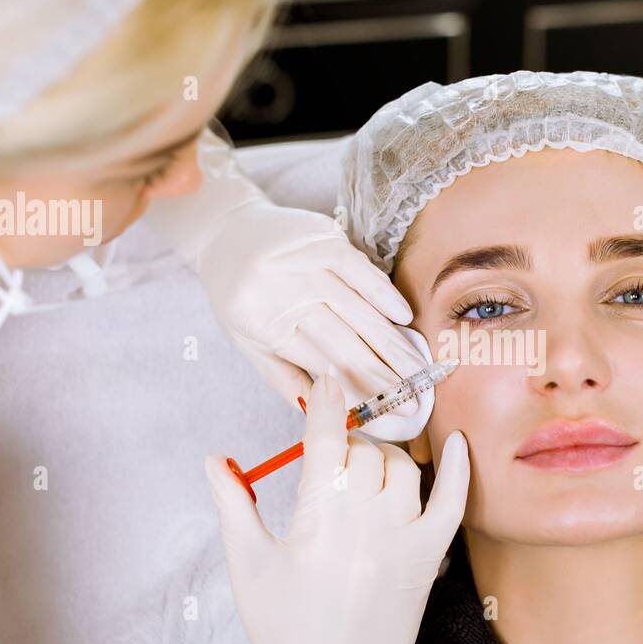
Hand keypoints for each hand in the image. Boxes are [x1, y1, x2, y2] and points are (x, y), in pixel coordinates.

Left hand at [159, 128, 427, 415]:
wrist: (224, 230)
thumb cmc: (239, 295)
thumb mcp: (248, 341)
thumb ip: (286, 378)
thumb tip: (326, 413)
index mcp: (261, 325)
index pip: (321, 367)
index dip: (357, 390)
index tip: (387, 412)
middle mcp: (281, 294)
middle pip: (343, 341)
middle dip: (383, 375)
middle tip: (414, 400)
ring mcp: (302, 264)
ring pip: (357, 310)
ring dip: (391, 342)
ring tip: (418, 368)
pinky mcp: (320, 238)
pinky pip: (360, 270)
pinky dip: (383, 293)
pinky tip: (405, 317)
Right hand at [204, 373, 468, 643]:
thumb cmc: (281, 629)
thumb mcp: (248, 564)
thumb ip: (233, 504)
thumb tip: (214, 457)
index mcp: (316, 519)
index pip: (326, 440)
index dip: (326, 402)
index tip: (326, 381)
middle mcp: (364, 524)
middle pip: (364, 452)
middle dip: (346, 446)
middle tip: (331, 463)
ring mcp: (401, 541)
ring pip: (403, 469)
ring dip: (384, 460)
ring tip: (363, 476)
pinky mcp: (427, 561)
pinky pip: (451, 504)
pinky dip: (458, 470)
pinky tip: (458, 443)